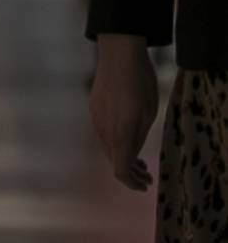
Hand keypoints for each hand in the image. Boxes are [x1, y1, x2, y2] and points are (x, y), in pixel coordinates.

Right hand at [92, 35, 160, 191]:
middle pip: (114, 161)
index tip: (144, 186)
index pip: (120, 170)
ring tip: (140, 162)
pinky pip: (104, 135)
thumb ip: (138, 137)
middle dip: (131, 172)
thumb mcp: (148, 113)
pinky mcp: (94, 112)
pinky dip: (116, 144)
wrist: (117, 56)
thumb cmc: (139, 83)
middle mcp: (104, 131)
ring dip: (123, 158)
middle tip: (147, 177)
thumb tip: (132, 155)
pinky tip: (127, 140)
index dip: (132, 182)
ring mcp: (96, 121)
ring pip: (108, 148)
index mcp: (120, 134)